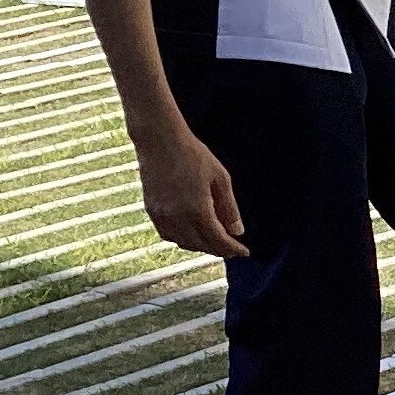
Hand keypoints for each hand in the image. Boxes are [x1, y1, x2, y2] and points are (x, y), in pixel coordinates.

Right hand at [134, 122, 246, 258]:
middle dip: (219, 249)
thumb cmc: (193, 155)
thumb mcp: (221, 179)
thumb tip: (237, 231)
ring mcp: (161, 216)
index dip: (232, 249)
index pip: (218, 240)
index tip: (244, 252)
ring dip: (200, 246)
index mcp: (197, 210)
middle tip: (232, 247)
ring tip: (214, 241)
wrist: (160, 141)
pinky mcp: (151, 211)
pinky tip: (192, 233)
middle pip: (201, 245)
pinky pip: (168, 235)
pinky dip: (182, 239)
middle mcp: (177, 218)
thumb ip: (229, 208)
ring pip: (183, 243)